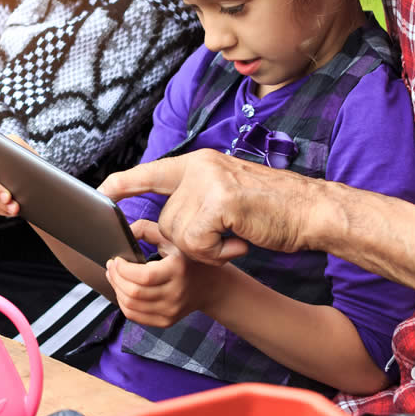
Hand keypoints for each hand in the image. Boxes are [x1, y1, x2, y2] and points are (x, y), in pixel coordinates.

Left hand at [99, 149, 317, 265]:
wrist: (313, 211)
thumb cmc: (274, 210)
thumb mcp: (228, 194)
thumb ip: (197, 199)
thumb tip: (164, 220)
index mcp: (199, 163)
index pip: (151, 172)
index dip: (124, 183)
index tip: (101, 192)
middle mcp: (199, 167)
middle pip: (166, 221)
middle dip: (192, 241)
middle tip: (228, 236)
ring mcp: (209, 182)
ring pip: (179, 235)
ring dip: (208, 248)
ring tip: (237, 235)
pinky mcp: (219, 201)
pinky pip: (197, 243)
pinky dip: (218, 252)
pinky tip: (241, 241)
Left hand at [106, 219, 225, 326]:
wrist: (209, 285)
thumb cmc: (184, 257)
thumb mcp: (169, 237)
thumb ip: (144, 229)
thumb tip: (123, 233)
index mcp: (177, 269)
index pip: (143, 277)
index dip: (123, 269)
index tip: (116, 259)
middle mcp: (176, 293)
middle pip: (134, 293)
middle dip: (115, 278)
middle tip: (111, 267)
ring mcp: (171, 310)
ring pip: (131, 306)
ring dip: (116, 290)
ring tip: (115, 277)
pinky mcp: (166, 321)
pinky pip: (135, 316)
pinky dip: (123, 303)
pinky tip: (123, 291)